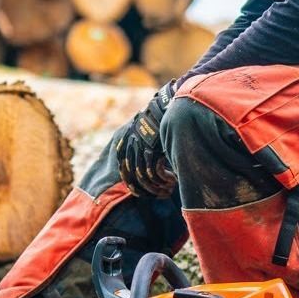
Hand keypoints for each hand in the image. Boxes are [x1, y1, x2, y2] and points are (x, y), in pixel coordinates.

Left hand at [116, 81, 177, 196]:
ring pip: (144, 177)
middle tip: (159, 194)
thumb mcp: (144, 129)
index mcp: (125, 142)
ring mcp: (141, 148)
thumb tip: (146, 162)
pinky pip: (155, 172)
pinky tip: (173, 180)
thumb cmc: (159, 117)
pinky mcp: (153, 149)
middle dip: (145, 190)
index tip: (143, 192)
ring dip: (157, 186)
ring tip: (169, 188)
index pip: (125, 170)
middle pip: (133, 177)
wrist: (167, 103)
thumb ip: (141, 144)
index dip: (133, 184)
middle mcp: (130, 146)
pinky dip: (164, 179)